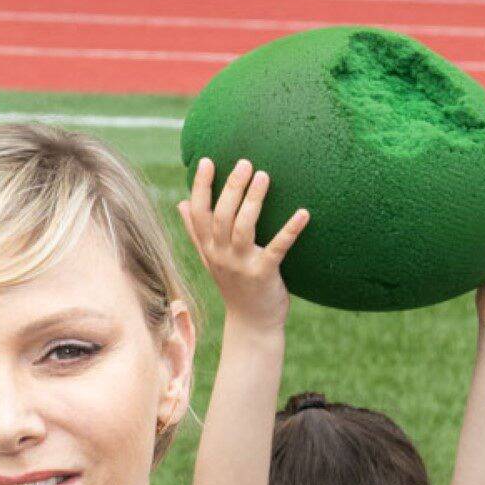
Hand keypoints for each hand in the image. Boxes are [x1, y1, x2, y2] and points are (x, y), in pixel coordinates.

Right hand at [177, 156, 306, 329]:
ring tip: (264, 176)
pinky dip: (290, 230)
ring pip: (243, 228)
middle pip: (222, 216)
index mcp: (209, 248)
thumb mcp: (211, 259)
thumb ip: (196, 232)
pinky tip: (303, 213)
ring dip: (253, 201)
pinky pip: (277, 248)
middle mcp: (221, 255)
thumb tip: (181, 203)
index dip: (202, 187)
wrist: (252, 323)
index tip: (207, 161)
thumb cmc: (235, 286)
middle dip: (231, 188)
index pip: (199, 213)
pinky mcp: (264, 274)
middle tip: (245, 162)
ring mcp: (242, 265)